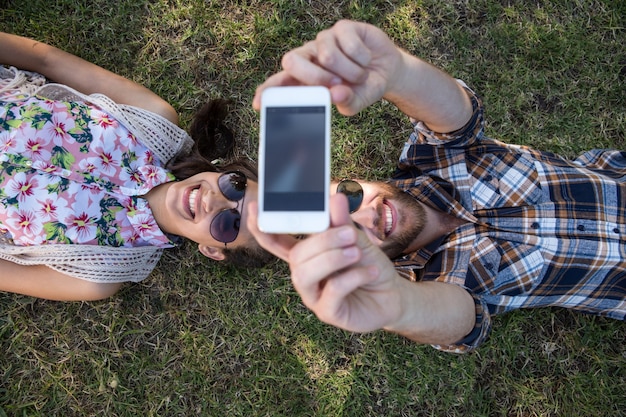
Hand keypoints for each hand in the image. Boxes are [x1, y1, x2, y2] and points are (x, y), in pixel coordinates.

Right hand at [247, 193, 404, 332]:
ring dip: (332, 258)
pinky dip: (351, 277)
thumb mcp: (357, 240)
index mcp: (305, 255)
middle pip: (295, 256)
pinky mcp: (328, 313)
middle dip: (321, 241)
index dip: (262, 227)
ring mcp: (314, 296)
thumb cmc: (368, 265)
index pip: (276, 241)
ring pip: (305, 274)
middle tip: (349, 234)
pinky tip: (369, 271)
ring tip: (355, 252)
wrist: (392, 295)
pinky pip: (331, 292)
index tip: (254, 207)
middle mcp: (304, 276)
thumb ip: (343, 223)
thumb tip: (336, 198)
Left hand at [252, 20, 402, 115]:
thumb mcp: (356, 102)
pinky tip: (365, 59)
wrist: (388, 71)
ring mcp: (324, 40)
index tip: (259, 103)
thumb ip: (346, 103)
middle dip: (314, 77)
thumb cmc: (364, 88)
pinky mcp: (341, 28)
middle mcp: (309, 56)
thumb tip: (337, 95)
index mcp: (304, 79)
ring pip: (327, 56)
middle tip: (335, 86)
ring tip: (359, 76)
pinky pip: (348, 44)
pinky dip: (361, 58)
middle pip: (292, 60)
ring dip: (350, 72)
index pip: (280, 82)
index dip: (268, 91)